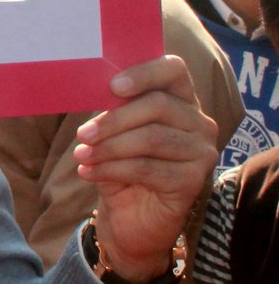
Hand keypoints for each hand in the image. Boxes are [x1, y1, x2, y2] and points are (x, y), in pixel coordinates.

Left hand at [73, 55, 217, 282]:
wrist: (130, 214)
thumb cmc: (120, 161)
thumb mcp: (113, 129)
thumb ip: (112, 106)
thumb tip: (90, 86)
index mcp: (180, 97)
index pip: (174, 69)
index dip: (144, 73)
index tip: (112, 86)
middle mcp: (199, 121)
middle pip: (158, 106)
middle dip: (114, 120)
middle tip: (82, 134)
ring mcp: (201, 152)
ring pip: (152, 138)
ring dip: (109, 147)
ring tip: (81, 156)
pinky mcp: (194, 181)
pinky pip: (149, 169)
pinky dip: (113, 169)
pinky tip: (89, 172)